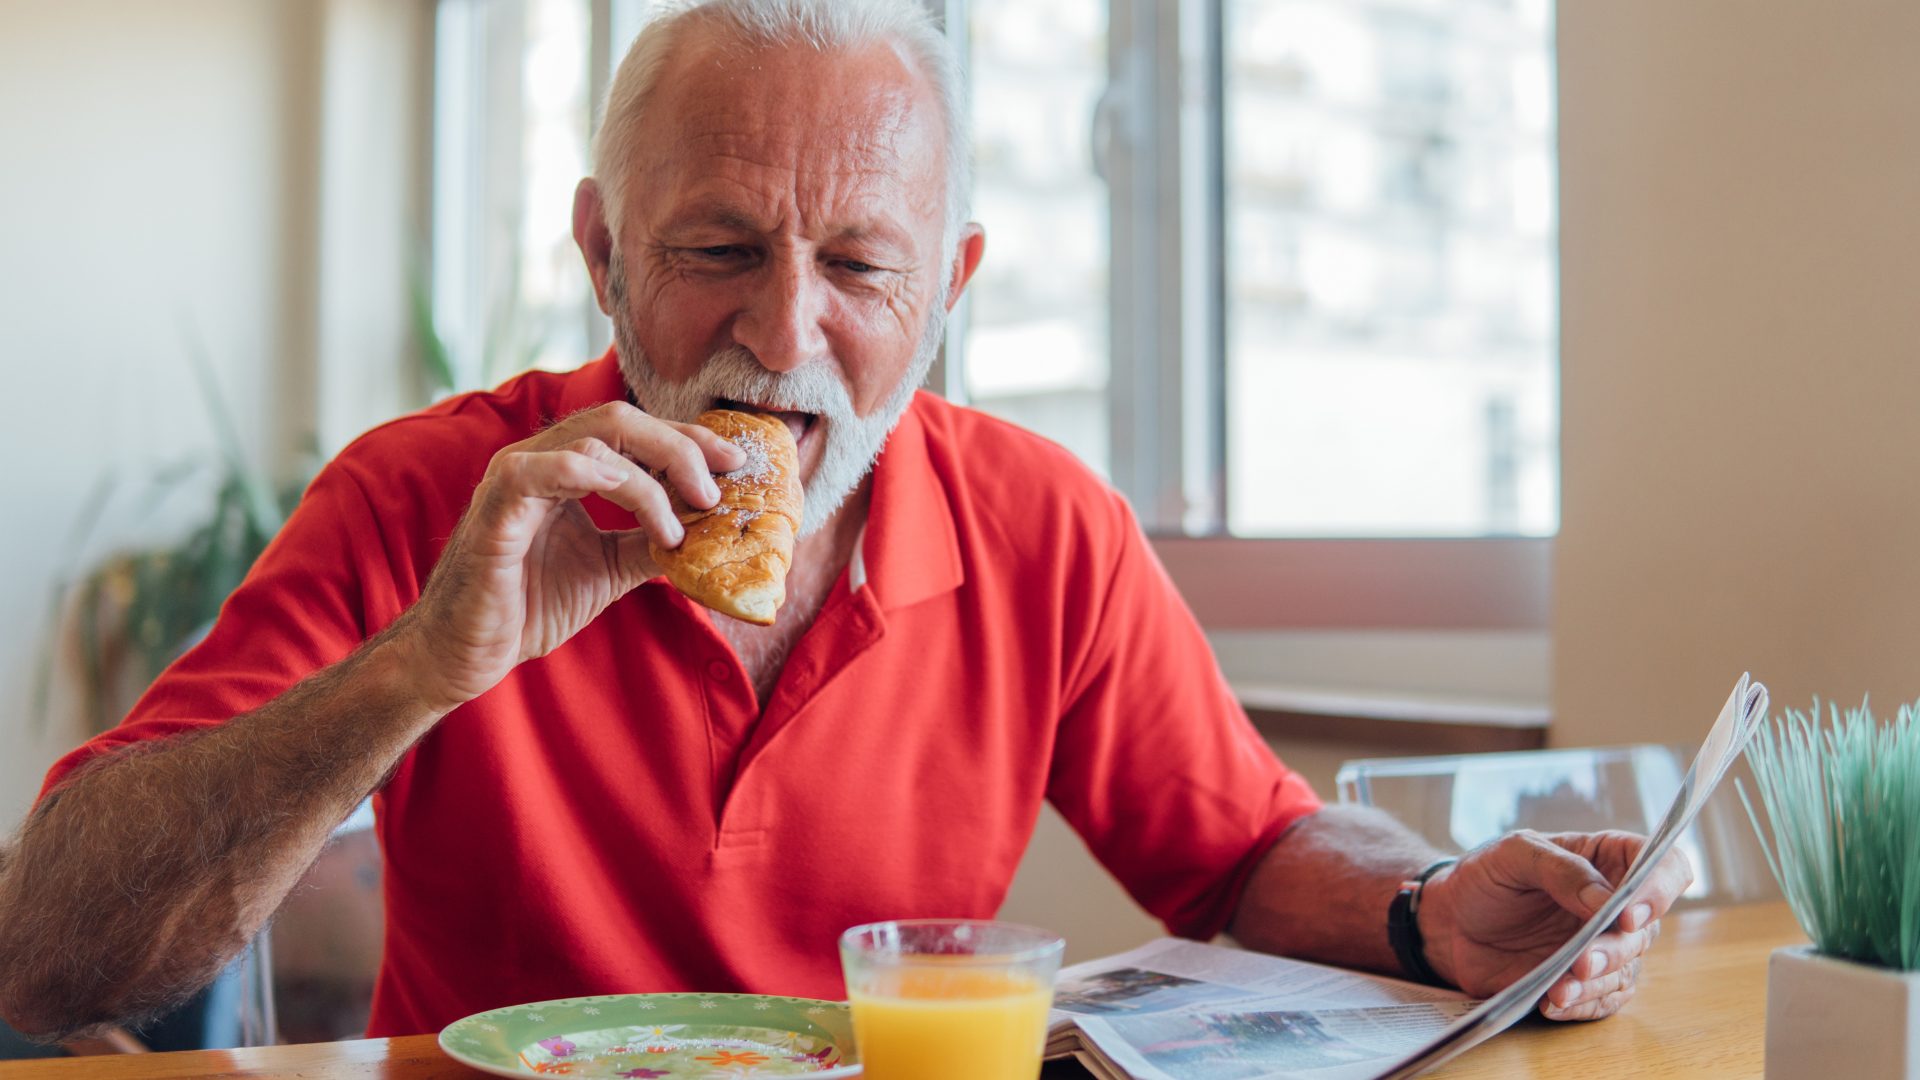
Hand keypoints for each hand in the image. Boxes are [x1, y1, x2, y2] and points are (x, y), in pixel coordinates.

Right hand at [392, 401, 743, 711]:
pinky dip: (596, 475)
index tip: (736, 464)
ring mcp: (515, 477)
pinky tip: (637, 503)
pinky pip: (542, 469)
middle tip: (716, 491)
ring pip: (595, 438)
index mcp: (566, 467)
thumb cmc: (528, 605)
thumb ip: (651, 542)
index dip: (689, 440)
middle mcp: (541, 459)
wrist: (467, 654)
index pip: (636, 432)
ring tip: (678, 526)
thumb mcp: (609, 569)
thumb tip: (710, 531)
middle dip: (680, 447)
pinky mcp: (496, 507)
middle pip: (622, 420)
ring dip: (651, 479)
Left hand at [1416, 830, 1692, 1020]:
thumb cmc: (1485, 876)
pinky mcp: (1585, 982)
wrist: (1449, 921)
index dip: (1660, 889)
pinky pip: (1601, 1001)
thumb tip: (1606, 900)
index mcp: (1608, 859)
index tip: (1630, 914)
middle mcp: (1616, 905)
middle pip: (1645, 930)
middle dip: (1616, 949)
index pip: (1665, 867)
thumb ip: (1561, 869)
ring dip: (1597, 983)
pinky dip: (1581, 1005)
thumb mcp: (1514, 854)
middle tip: (1582, 961)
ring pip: (1626, 971)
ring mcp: (1603, 946)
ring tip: (1561, 988)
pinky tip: (1552, 1002)